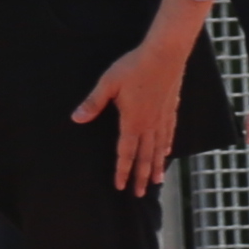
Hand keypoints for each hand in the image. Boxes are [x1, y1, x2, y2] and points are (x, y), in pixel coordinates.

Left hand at [73, 20, 200, 195]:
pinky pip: (169, 133)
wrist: (165, 53)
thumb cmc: (133, 66)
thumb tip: (76, 118)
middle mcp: (149, 124)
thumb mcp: (108, 84)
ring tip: (157, 182)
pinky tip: (167, 152)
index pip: (126, 152)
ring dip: (156, 166)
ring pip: (159, 148)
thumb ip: (93, 103)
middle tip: (140, 194)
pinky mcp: (171, 108)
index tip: (120, 186)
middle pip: (145, 156)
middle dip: (141, 177)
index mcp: (133, 121)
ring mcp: (162, 117)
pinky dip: (167, 146)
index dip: (122, 171)